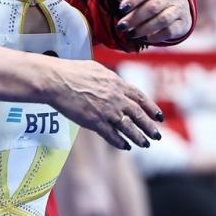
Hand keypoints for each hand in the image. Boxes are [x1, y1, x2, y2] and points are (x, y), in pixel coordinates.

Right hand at [46, 59, 162, 150]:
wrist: (56, 80)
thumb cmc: (71, 71)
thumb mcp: (96, 69)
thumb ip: (109, 78)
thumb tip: (115, 81)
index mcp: (117, 83)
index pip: (140, 97)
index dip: (151, 108)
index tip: (159, 116)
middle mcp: (116, 98)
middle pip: (138, 115)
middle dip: (149, 127)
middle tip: (157, 135)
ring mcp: (107, 111)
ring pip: (129, 128)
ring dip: (139, 137)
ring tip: (145, 144)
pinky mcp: (95, 122)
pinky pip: (111, 135)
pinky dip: (120, 142)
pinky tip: (126, 147)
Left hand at [117, 0, 190, 43]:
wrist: (175, 5)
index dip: (133, 0)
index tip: (122, 9)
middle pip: (153, 7)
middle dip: (135, 18)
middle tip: (122, 26)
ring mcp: (179, 9)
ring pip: (162, 20)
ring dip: (144, 28)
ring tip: (131, 33)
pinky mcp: (182, 23)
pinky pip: (169, 31)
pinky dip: (155, 37)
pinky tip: (144, 38)